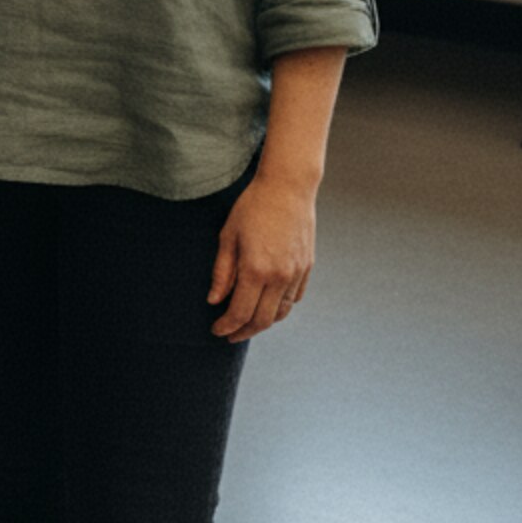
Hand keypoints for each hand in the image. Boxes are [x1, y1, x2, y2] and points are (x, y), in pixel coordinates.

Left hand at [207, 172, 316, 341]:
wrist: (288, 188)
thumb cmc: (252, 208)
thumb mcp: (228, 237)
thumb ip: (222, 272)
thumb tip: (214, 301)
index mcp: (256, 270)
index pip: (240, 312)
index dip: (227, 326)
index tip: (216, 331)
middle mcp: (280, 277)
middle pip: (262, 320)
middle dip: (243, 331)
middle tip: (228, 334)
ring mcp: (297, 273)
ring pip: (281, 312)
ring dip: (263, 322)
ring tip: (246, 323)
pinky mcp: (307, 268)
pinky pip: (293, 298)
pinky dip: (279, 308)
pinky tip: (267, 305)